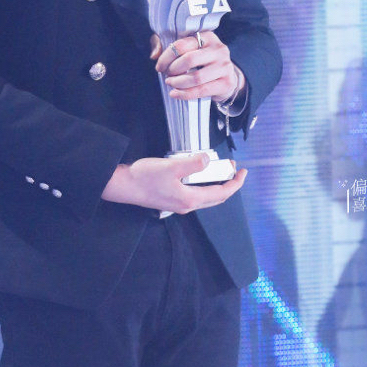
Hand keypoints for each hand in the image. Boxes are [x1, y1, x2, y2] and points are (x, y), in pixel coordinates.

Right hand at [102, 154, 247, 213]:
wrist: (122, 186)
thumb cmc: (144, 177)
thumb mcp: (171, 166)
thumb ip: (193, 163)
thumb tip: (208, 160)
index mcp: (190, 199)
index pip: (221, 194)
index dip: (235, 184)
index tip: (243, 172)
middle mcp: (186, 205)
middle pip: (215, 198)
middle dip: (228, 184)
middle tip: (233, 169)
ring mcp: (178, 204)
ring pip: (205, 196)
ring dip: (215, 184)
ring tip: (219, 169)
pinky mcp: (171, 199)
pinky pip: (194, 193)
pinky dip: (202, 184)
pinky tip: (198, 173)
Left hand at [152, 30, 243, 102]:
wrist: (227, 78)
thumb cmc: (202, 62)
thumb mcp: (186, 50)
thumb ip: (165, 46)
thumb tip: (154, 55)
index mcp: (207, 37)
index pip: (182, 44)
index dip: (166, 57)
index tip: (159, 66)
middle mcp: (218, 49)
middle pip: (189, 60)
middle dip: (173, 70)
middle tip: (167, 75)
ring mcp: (224, 66)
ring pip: (196, 77)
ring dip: (178, 83)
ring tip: (171, 84)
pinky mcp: (226, 82)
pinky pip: (202, 90)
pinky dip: (185, 94)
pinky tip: (176, 94)